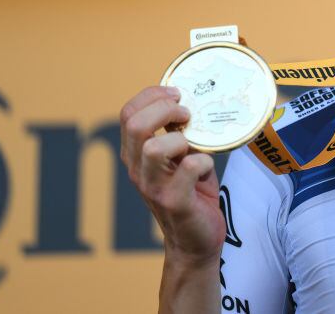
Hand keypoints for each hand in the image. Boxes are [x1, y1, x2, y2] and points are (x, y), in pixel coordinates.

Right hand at [120, 86, 224, 263]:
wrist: (195, 240)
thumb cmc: (191, 192)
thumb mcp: (180, 157)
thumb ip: (180, 134)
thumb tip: (194, 104)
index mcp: (136, 154)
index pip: (127, 114)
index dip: (151, 95)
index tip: (176, 93)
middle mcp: (138, 169)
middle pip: (135, 125)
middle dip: (165, 109)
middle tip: (187, 114)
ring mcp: (153, 187)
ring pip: (153, 148)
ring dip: (179, 136)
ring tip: (192, 140)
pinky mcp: (174, 202)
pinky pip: (187, 169)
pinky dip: (202, 160)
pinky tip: (206, 164)